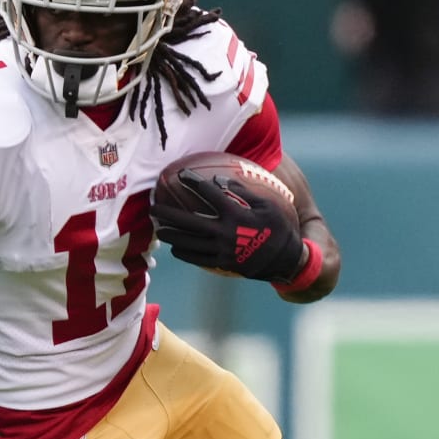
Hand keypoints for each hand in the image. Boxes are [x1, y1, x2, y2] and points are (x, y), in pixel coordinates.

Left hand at [151, 172, 303, 282]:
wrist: (287, 259)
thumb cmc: (278, 227)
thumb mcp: (267, 205)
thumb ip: (243, 191)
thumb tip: (219, 179)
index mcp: (237, 214)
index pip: (210, 193)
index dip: (194, 182)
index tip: (181, 174)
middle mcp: (226, 231)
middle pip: (189, 220)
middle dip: (168, 214)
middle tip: (152, 208)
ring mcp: (222, 249)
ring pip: (189, 242)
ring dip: (171, 236)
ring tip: (158, 230)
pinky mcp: (223, 263)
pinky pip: (198, 259)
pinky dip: (184, 253)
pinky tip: (175, 248)